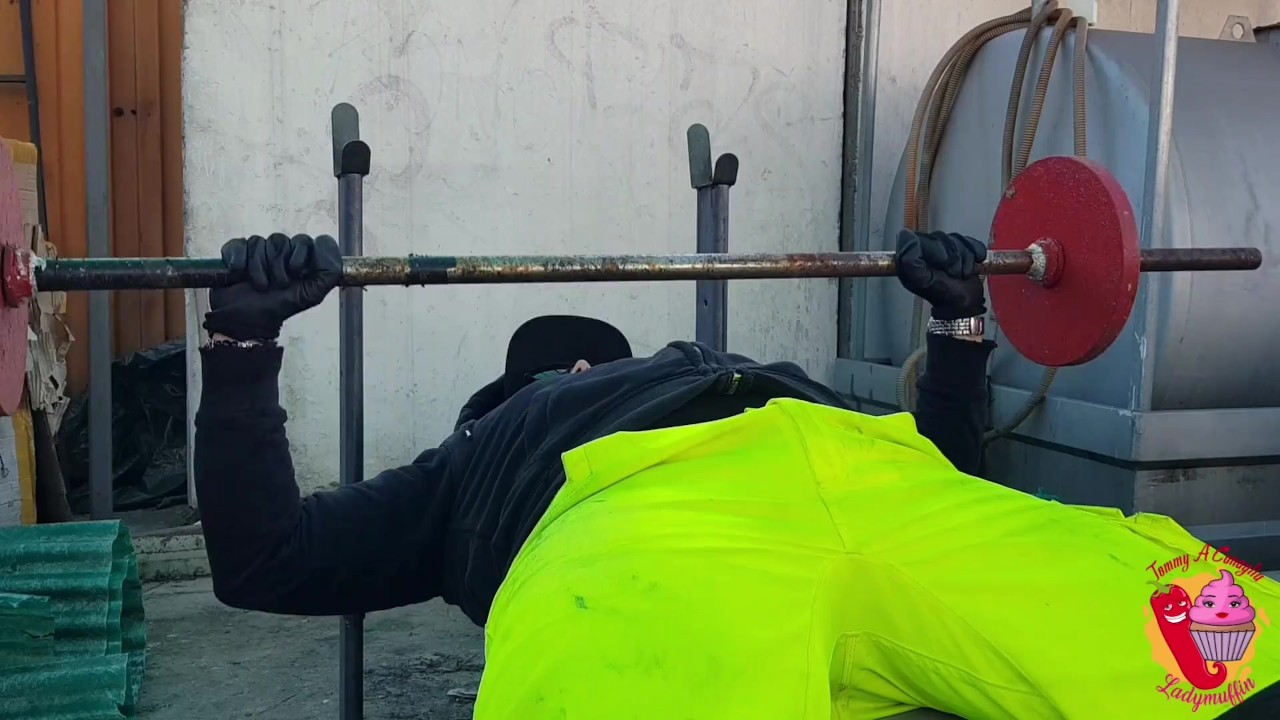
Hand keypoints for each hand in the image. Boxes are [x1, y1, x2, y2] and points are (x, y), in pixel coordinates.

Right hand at [204, 233, 341, 339]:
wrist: (243, 320)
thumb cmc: (275, 309)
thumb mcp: (310, 295)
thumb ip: (330, 274)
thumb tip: (332, 252)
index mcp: (299, 259)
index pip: (305, 240)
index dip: (301, 254)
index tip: (297, 271)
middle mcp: (279, 252)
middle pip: (282, 240)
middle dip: (279, 266)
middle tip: (277, 284)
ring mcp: (257, 250)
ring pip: (260, 242)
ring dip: (259, 268)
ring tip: (260, 285)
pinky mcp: (236, 251)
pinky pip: (240, 244)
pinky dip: (240, 260)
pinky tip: (240, 273)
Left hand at [895, 229, 986, 319]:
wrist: (966, 305)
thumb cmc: (944, 296)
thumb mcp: (920, 280)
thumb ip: (909, 259)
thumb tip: (906, 237)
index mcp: (912, 256)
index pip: (920, 236)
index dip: (933, 250)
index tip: (940, 265)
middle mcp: (926, 249)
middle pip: (940, 237)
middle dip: (951, 258)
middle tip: (951, 273)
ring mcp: (944, 247)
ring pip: (956, 239)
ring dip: (963, 259)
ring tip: (960, 273)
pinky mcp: (962, 248)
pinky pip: (970, 241)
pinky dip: (975, 254)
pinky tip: (970, 266)